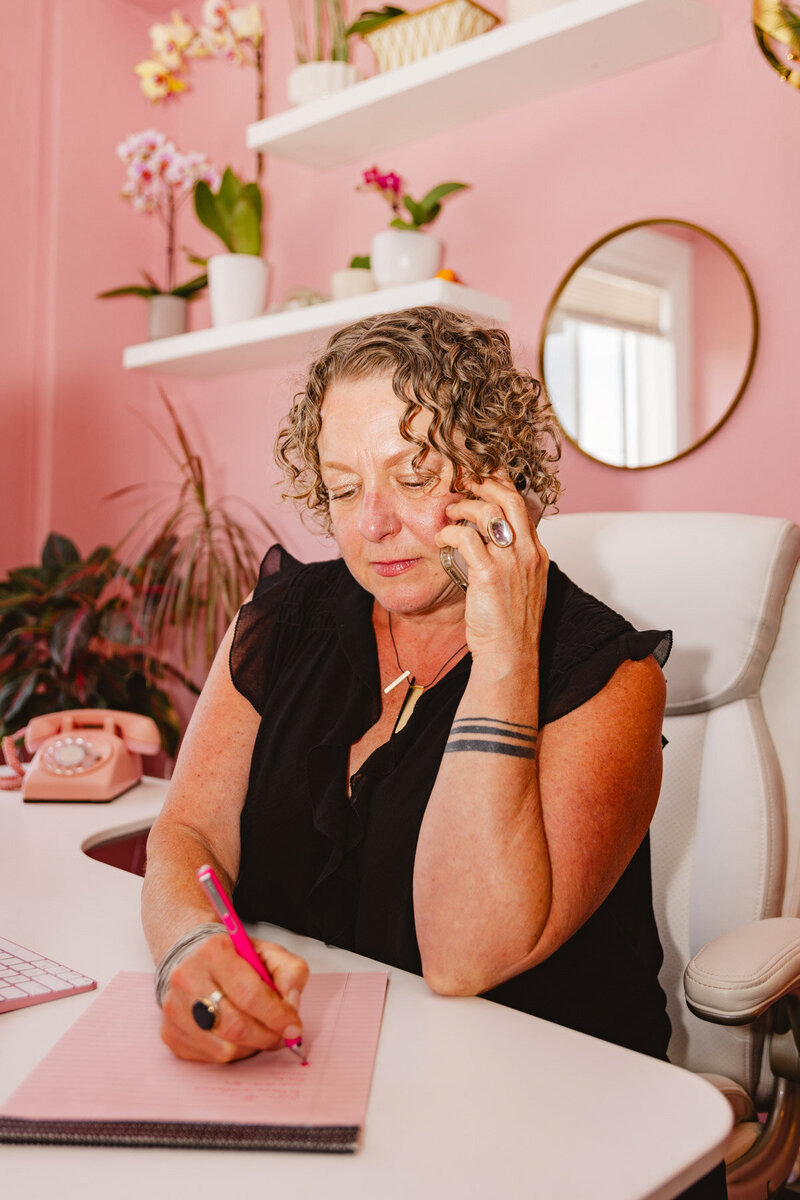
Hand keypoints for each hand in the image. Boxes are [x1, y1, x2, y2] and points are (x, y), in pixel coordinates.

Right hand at [160, 933, 308, 1062]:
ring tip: (258, 1031)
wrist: (191, 957)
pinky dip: (231, 1051)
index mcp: (214, 952)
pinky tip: (236, 1035)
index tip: (294, 1027)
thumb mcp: (267, 952)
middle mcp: (187, 979)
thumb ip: (290, 971)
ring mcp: (175, 1009)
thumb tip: (291, 1004)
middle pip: (235, 1026)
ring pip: (223, 1048)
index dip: (277, 1016)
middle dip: (267, 1036)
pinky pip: (209, 1057)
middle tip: (281, 1035)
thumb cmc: (233, 957)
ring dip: (250, 1047)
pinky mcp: (170, 1033)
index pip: (250, 994)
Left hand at [435, 478, 548, 676]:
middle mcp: (528, 553)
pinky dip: (449, 533)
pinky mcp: (490, 575)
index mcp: (537, 554)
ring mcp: (511, 563)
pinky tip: (441, 540)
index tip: (481, 481)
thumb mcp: (521, 586)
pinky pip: (465, 538)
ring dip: (462, 508)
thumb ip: (512, 560)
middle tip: (463, 484)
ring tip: (449, 515)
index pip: (521, 506)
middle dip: (484, 484)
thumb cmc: (510, 626)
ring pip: (487, 513)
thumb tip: (490, 541)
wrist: (510, 655)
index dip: (500, 487)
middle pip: (509, 498)